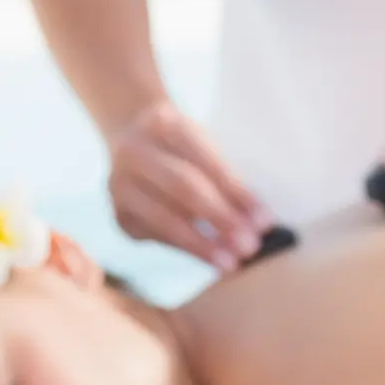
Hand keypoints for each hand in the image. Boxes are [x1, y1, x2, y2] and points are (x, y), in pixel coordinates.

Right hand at [107, 97, 272, 271]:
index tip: (265, 221)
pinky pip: (157, 236)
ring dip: (203, 244)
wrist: (133, 140)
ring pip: (166, 219)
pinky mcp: (119, 214)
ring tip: (232, 262)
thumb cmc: (184, 148)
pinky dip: (187, 249)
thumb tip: (260, 223)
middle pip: (183, 187)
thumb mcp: (203, 144)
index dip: (236, 192)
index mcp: (162, 122)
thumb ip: (226, 176)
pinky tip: (210, 259)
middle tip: (250, 246)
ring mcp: (119, 184)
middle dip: (220, 219)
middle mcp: (133, 150)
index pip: (205, 159)